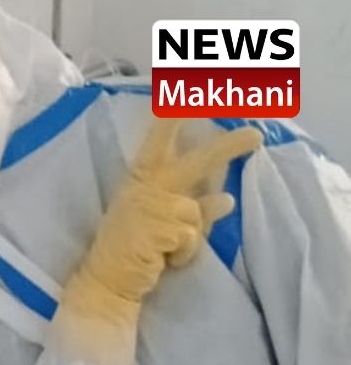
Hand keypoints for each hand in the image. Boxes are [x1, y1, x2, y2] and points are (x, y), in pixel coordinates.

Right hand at [89, 120, 260, 301]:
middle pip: (196, 160)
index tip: (190, 84)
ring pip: (198, 210)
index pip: (159, 136)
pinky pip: (194, 236)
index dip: (176, 112)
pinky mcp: (162, 229)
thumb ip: (192, 205)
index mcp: (142, 178)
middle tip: (256, 135)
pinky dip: (185, 253)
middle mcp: (146, 186)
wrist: (107, 280)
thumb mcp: (162, 220)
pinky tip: (165, 260)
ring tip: (168, 249)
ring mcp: (153, 206)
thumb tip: (225, 197)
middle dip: (228, 145)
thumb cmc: (133, 247)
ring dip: (192, 234)